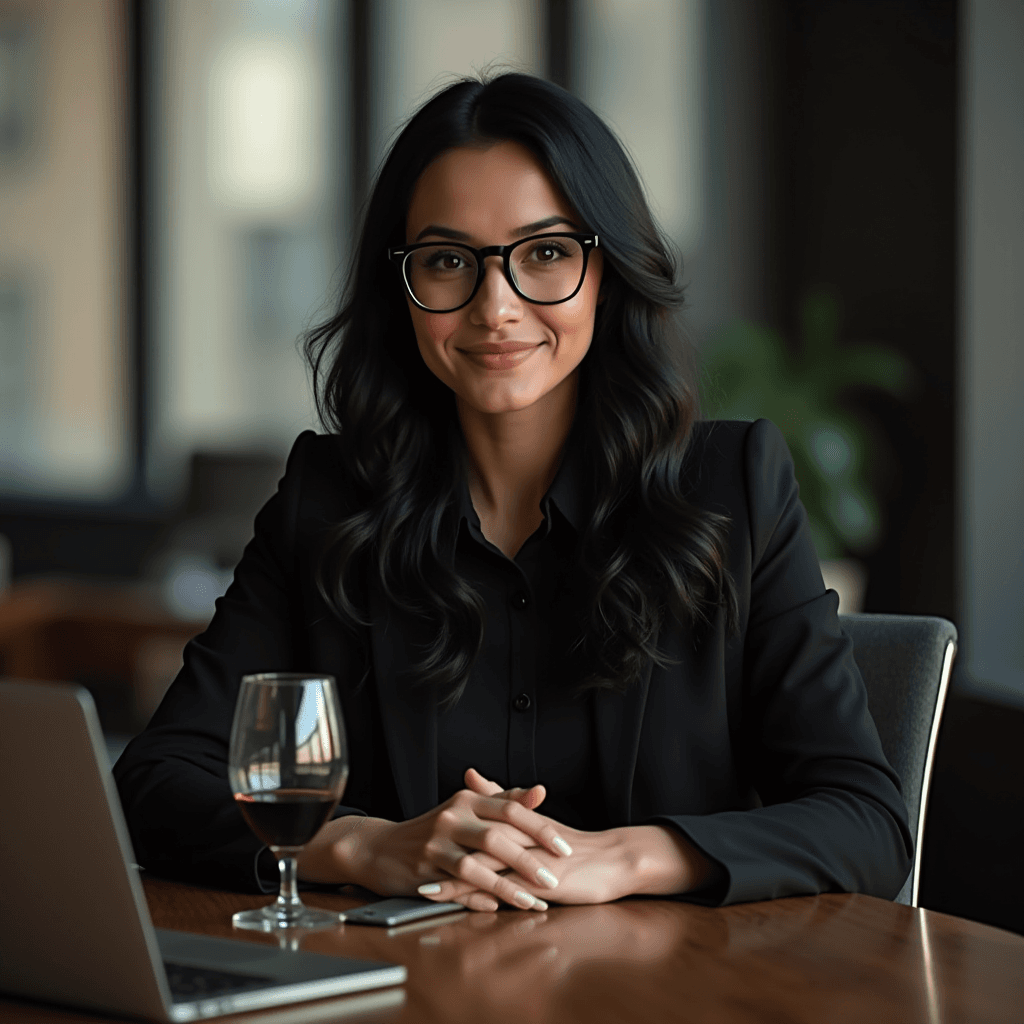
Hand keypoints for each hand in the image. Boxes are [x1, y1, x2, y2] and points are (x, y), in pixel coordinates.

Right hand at [295, 770, 571, 911]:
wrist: (379, 847)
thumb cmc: (432, 829)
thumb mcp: (464, 809)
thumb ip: (502, 801)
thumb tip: (539, 793)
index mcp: (467, 799)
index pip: (511, 809)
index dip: (540, 828)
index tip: (565, 848)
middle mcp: (453, 816)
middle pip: (498, 835)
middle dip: (529, 859)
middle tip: (555, 877)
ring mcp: (437, 842)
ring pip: (478, 863)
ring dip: (508, 885)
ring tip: (533, 901)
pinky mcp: (425, 867)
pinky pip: (458, 884)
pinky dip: (480, 896)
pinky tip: (499, 907)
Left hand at [417, 770, 712, 906]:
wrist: (614, 860)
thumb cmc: (573, 844)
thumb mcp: (534, 818)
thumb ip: (500, 796)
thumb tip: (470, 773)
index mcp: (516, 820)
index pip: (474, 822)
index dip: (443, 831)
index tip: (415, 836)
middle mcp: (522, 838)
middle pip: (473, 845)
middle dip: (441, 856)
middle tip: (411, 864)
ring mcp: (532, 861)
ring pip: (487, 869)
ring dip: (455, 881)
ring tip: (425, 890)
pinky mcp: (545, 883)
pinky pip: (510, 891)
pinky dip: (487, 899)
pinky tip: (467, 908)